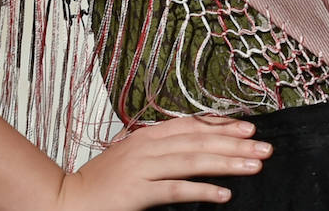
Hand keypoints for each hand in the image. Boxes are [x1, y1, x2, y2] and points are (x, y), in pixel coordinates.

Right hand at [50, 114, 271, 209]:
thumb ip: (160, 150)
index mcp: (147, 136)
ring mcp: (141, 169)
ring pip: (193, 161)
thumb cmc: (101, 184)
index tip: (250, 128)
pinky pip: (175, 190)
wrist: (63, 202)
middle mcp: (147, 147)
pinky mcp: (136, 192)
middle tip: (265, 148)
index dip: (222, 126)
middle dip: (235, 143)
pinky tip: (224, 195)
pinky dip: (202, 191)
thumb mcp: (132, 159)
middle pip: (199, 141)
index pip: (192, 126)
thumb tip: (193, 147)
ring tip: (255, 166)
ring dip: (227, 163)